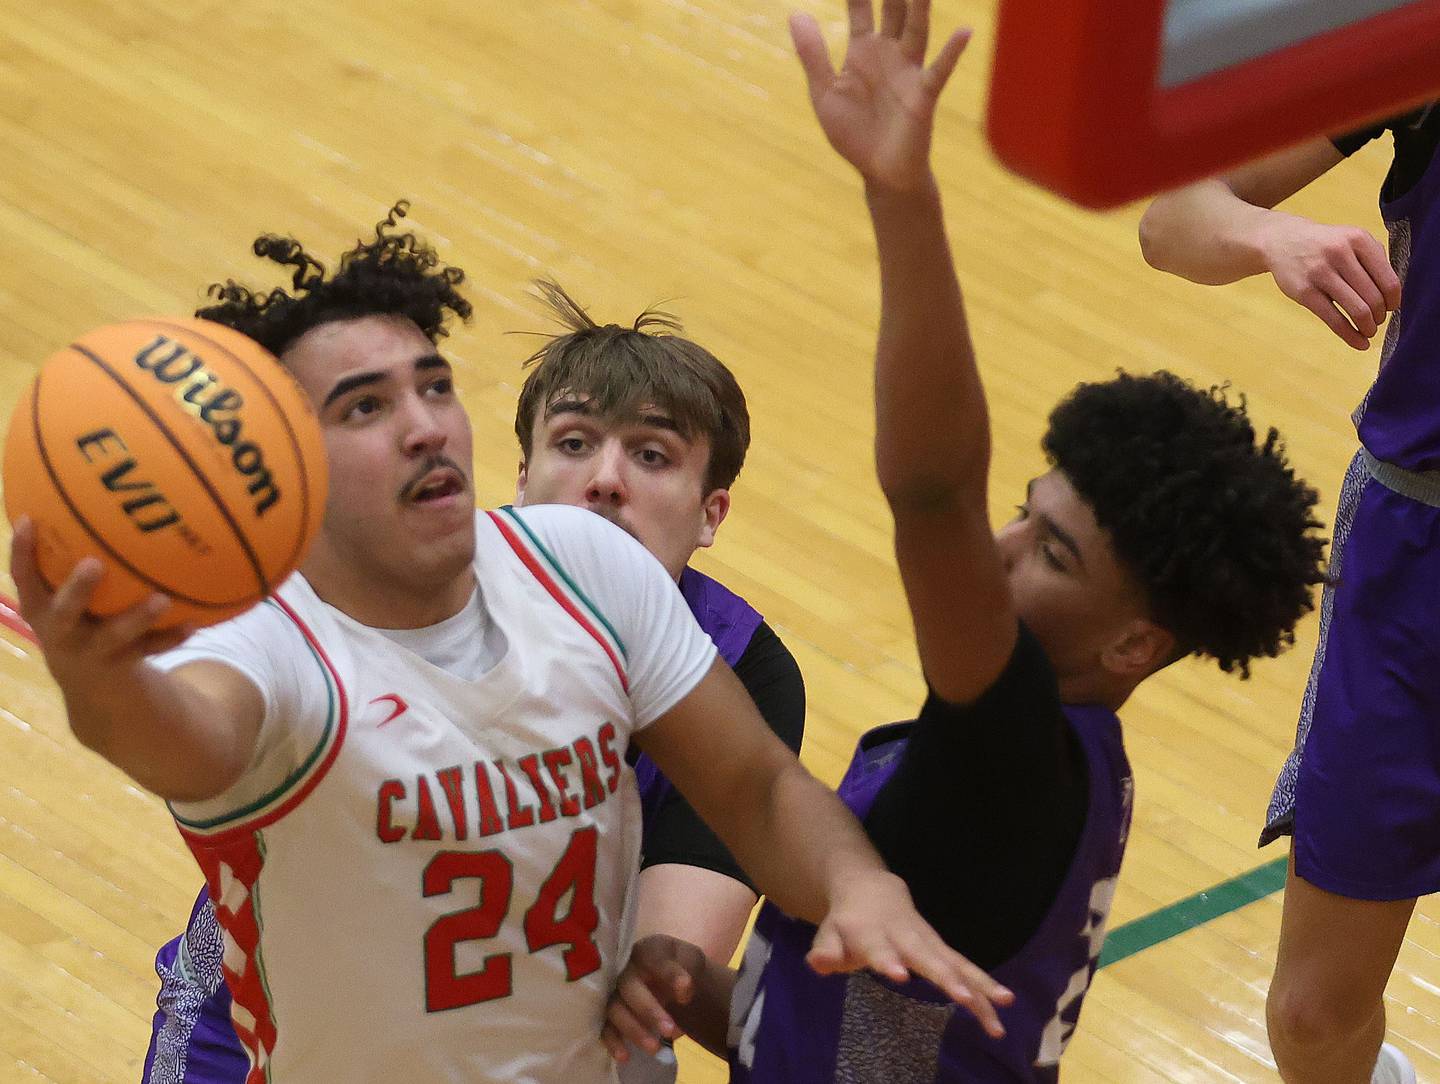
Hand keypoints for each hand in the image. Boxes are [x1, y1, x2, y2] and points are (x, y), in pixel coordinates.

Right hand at [10, 517, 189, 692]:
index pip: (23, 578)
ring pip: (116, 636)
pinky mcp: (125, 661)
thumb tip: (84, 493)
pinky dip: (173, 636)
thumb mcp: (59, 594)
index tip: (29, 520)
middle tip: (94, 564)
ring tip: (162, 599)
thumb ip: (65, 557)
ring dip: (138, 618)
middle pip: (66, 611)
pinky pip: (152, 649)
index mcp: (41, 609)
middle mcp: (62, 631)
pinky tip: (196, 622)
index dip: (22, 551)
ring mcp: (94, 650)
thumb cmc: (76, 617)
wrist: (88, 682)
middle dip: (78, 589)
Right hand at [601, 935, 706, 1061]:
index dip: (669, 975)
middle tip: (670, 1031)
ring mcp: (613, 991)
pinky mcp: (606, 1014)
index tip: (686, 994)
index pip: (654, 960)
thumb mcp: (691, 962)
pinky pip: (604, 1027)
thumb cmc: (679, 967)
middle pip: (629, 986)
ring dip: (633, 1029)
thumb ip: (690, 970)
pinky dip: (613, 1042)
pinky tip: (625, 1056)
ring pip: (614, 1009)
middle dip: (649, 1010)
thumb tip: (682, 993)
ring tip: (655, 1048)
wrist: (670, 981)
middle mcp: (624, 969)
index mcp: (647, 951)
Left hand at [790, 0, 969, 191]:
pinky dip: (952, 52)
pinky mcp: (923, 95)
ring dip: (920, 3)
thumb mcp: (825, 93)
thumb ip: (812, 55)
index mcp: (863, 49)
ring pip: (916, 27)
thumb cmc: (854, 134)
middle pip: (893, 5)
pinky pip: (939, 70)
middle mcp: (889, 52)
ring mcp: (909, 71)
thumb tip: (796, 13)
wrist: (879, 173)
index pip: (860, 5)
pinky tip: (963, 32)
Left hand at [807, 869, 1014, 1037]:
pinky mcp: (942, 949)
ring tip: (1002, 1005)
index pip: (879, 948)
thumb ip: (825, 950)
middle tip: (966, 998)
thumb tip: (819, 963)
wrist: (872, 890)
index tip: (900, 975)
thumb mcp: (828, 933)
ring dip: (979, 984)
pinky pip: (965, 967)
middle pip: (927, 957)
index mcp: (872, 933)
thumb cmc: (848, 923)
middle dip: (947, 977)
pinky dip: (985, 984)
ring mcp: (927, 941)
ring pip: (956, 963)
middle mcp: (904, 935)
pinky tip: (1004, 1003)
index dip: (888, 960)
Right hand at [1256, 212, 1400, 349]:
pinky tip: (1359, 343)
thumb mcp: (1351, 239)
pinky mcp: (1305, 292)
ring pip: (1357, 310)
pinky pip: (1334, 320)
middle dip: (1380, 316)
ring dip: (1368, 327)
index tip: (1391, 308)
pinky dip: (1350, 336)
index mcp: (1358, 240)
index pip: (1388, 279)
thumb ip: (1374, 258)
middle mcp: (1340, 254)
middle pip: (1374, 297)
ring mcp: (1321, 273)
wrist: (1283, 241)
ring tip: (1368, 331)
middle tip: (1377, 320)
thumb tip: (1393, 295)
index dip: (1394, 300)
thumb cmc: (1324, 244)